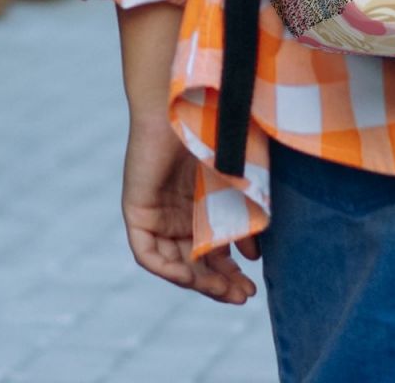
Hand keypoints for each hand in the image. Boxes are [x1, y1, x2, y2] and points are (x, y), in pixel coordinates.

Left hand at [121, 113, 261, 302]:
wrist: (188, 97)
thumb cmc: (217, 126)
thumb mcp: (238, 178)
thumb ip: (245, 213)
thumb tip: (256, 255)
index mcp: (201, 203)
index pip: (213, 249)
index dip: (231, 272)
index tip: (253, 286)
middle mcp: (178, 212)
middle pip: (195, 261)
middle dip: (219, 282)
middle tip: (244, 296)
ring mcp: (157, 213)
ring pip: (175, 262)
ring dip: (198, 281)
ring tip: (227, 291)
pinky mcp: (137, 210)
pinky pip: (148, 253)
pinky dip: (168, 268)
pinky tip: (191, 277)